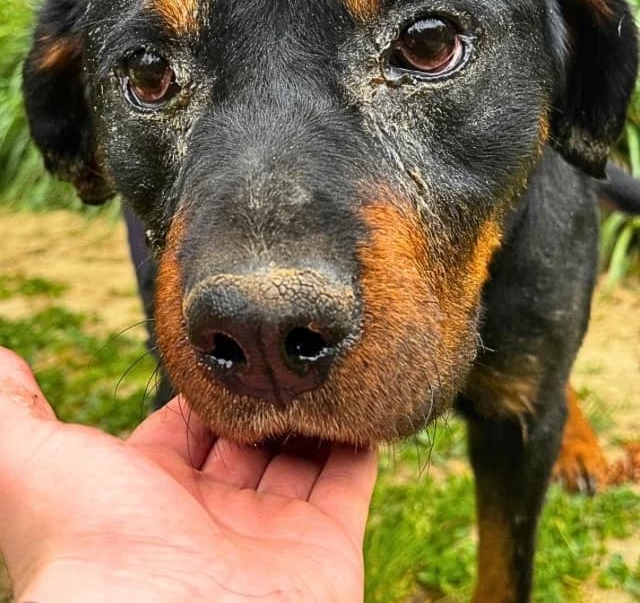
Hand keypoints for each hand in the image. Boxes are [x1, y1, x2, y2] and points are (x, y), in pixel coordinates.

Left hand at [0, 347, 376, 601]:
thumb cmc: (87, 546)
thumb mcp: (33, 461)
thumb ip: (14, 410)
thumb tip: (2, 360)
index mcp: (151, 493)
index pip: (185, 424)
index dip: (204, 385)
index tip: (225, 339)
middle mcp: (211, 513)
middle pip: (247, 435)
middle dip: (263, 389)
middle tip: (283, 334)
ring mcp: (270, 531)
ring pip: (301, 453)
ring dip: (314, 407)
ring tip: (327, 352)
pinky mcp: (323, 547)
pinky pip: (350, 480)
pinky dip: (361, 440)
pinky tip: (364, 396)